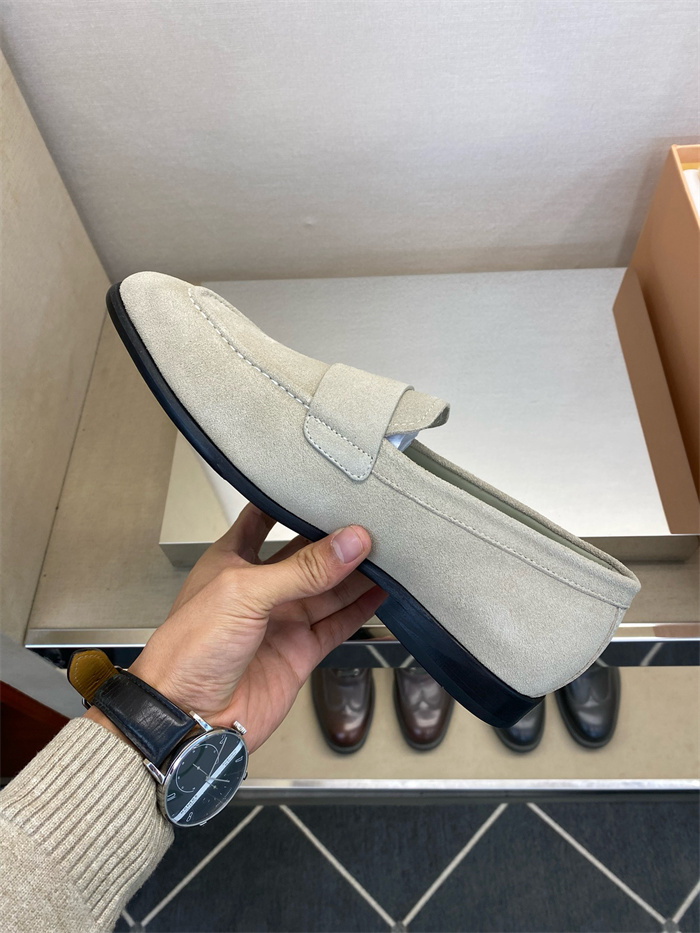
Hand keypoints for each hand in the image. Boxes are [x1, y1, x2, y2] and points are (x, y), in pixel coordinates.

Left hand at [117, 503, 385, 752]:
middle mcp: (259, 588)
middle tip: (371, 521)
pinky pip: (337, 624)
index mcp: (232, 561)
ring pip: (328, 589)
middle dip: (336, 539)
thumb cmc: (189, 650)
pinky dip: (361, 609)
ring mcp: (281, 620)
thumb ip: (303, 568)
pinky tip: (382, 592)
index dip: (291, 502)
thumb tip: (349, 542)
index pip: (264, 519)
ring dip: (356, 572)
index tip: (324, 486)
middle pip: (307, 555)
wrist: (188, 717)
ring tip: (388, 550)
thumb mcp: (245, 593)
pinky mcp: (300, 651)